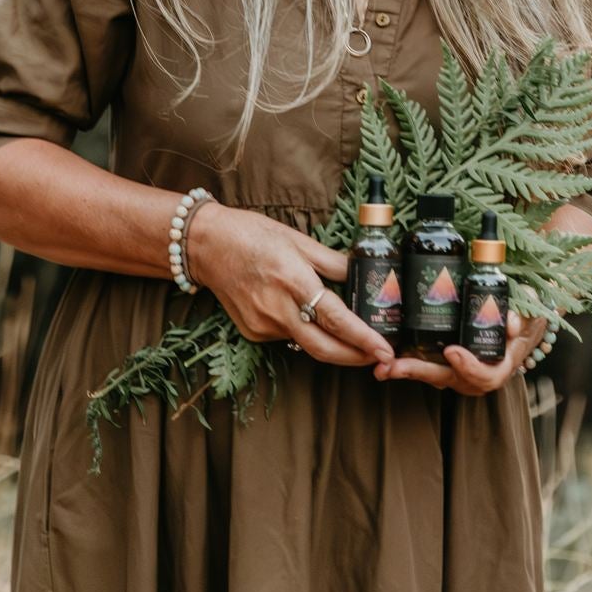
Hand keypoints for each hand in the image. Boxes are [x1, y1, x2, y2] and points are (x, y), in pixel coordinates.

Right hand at [187, 203, 394, 370]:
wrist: (206, 244)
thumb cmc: (252, 234)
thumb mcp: (297, 239)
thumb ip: (331, 261)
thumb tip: (360, 272)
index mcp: (293, 280)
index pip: (336, 318)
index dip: (363, 338)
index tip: (385, 350)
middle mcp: (277, 309)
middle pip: (324, 349)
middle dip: (356, 357)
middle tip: (380, 358)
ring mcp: (262, 325)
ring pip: (306, 344)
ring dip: (332, 344)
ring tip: (354, 338)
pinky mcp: (253, 332)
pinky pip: (287, 337)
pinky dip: (304, 332)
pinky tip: (307, 318)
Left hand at [375, 309, 549, 394]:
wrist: (520, 322)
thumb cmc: (525, 318)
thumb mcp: (530, 314)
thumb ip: (522, 315)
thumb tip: (510, 323)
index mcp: (501, 366)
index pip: (486, 376)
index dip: (470, 367)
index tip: (453, 351)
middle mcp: (477, 375)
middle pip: (449, 379)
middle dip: (420, 372)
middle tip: (395, 366)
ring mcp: (460, 371)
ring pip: (433, 375)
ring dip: (407, 371)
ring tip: (382, 367)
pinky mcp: (446, 363)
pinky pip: (427, 366)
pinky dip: (407, 363)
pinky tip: (385, 358)